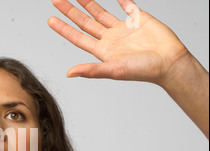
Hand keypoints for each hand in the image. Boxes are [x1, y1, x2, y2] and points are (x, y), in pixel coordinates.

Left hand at [48, 0, 190, 84]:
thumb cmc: (143, 70)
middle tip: (57, 0)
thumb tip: (69, 73)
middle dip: (70, 11)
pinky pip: (125, 5)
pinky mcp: (138, 19)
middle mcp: (110, 39)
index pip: (78, 37)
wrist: (169, 62)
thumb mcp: (114, 70)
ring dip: (88, 2)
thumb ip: (91, 70)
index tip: (50, 20)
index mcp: (102, 51)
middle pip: (85, 22)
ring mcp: (123, 29)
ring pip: (100, 12)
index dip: (64, 29)